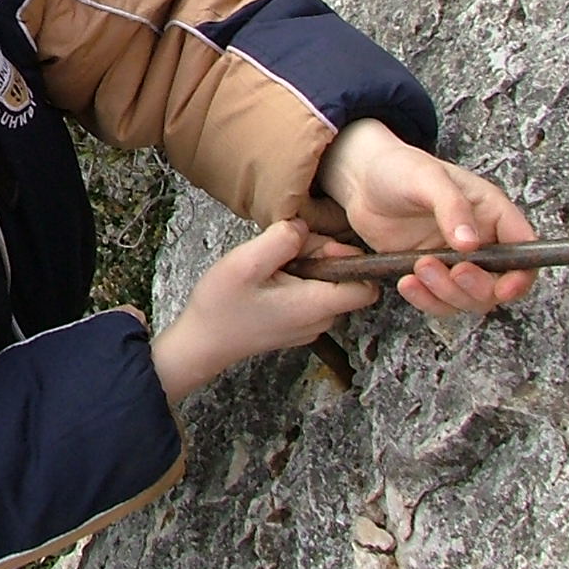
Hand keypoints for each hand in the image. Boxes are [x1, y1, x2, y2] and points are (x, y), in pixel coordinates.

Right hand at [151, 219, 377, 400]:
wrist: (200, 342)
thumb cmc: (221, 306)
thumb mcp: (246, 262)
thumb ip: (282, 239)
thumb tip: (303, 226)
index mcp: (316, 306)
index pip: (367, 286)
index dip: (350, 258)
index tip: (317, 248)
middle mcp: (321, 321)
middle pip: (343, 278)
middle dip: (318, 255)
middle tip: (279, 252)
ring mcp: (310, 326)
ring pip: (325, 284)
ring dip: (304, 266)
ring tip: (268, 267)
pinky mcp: (298, 325)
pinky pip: (310, 294)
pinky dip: (294, 280)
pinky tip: (266, 280)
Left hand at [315, 118, 537, 317]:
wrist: (361, 179)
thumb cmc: (400, 167)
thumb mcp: (428, 178)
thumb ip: (453, 207)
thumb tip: (471, 243)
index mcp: (492, 212)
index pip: (525, 250)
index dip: (521, 276)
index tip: (503, 287)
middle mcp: (480, 240)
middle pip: (498, 284)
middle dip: (476, 287)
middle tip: (451, 270)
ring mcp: (453, 260)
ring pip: (468, 298)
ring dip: (447, 293)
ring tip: (420, 267)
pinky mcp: (429, 272)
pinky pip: (437, 300)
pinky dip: (425, 300)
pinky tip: (407, 283)